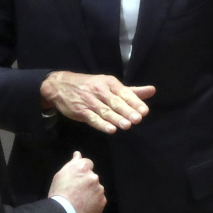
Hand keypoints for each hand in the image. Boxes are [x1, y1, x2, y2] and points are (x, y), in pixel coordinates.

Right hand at [40, 71, 155, 133]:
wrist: (60, 86)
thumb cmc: (90, 86)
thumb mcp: (110, 85)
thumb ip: (131, 91)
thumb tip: (152, 90)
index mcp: (109, 83)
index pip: (124, 93)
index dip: (134, 102)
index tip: (144, 111)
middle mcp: (100, 90)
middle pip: (115, 102)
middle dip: (127, 111)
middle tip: (138, 119)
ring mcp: (89, 101)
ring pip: (105, 111)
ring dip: (116, 118)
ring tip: (127, 125)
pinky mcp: (80, 111)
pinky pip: (92, 118)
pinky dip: (101, 124)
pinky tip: (111, 129)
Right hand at [49, 151, 105, 212]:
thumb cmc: (59, 193)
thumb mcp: (60, 174)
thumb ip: (72, 163)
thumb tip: (78, 154)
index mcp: (83, 168)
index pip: (88, 163)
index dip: (82, 171)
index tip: (77, 179)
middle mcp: (94, 177)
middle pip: (92, 177)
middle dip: (86, 182)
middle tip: (76, 192)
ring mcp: (99, 189)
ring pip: (96, 189)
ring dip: (91, 193)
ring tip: (79, 201)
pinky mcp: (102, 201)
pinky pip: (99, 200)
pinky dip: (94, 203)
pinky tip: (84, 207)